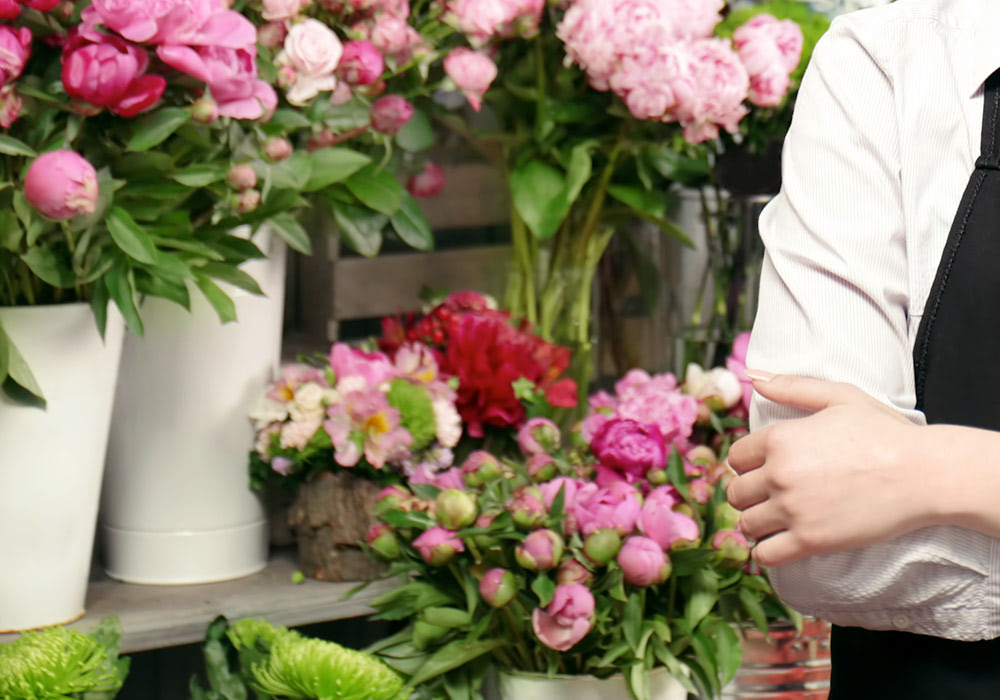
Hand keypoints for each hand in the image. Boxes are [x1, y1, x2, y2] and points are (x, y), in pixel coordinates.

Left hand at [726, 373, 924, 566]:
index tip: (766, 469)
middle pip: (736, 492)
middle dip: (750, 495)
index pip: (736, 457)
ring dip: (757, 524)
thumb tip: (753, 377)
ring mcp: (792, 509)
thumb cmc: (884, 433)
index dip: (749, 463)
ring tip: (776, 521)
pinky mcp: (810, 541)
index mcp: (779, 438)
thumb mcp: (839, 397)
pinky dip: (767, 552)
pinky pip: (766, 555)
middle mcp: (779, 474)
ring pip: (747, 524)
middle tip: (771, 497)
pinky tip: (781, 544)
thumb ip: (792, 387)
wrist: (923, 473)